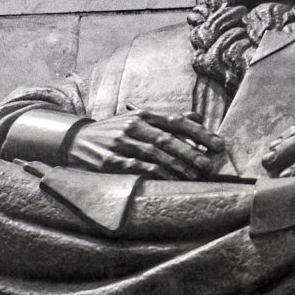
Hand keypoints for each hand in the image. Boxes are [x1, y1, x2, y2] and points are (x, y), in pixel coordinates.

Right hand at [67, 110, 225, 178]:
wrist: (76, 140)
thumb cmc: (115, 131)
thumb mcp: (138, 119)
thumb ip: (166, 120)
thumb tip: (197, 118)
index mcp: (143, 115)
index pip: (176, 121)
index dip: (200, 132)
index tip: (218, 144)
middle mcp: (133, 126)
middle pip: (168, 139)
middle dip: (191, 152)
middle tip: (209, 164)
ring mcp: (122, 143)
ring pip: (156, 154)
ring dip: (178, 166)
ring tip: (195, 175)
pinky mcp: (111, 161)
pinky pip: (139, 168)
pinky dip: (158, 174)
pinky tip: (172, 180)